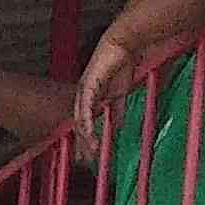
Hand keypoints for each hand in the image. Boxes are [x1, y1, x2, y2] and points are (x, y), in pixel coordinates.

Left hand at [72, 25, 130, 151]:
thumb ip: (117, 110)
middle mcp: (84, 95)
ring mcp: (84, 90)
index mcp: (92, 97)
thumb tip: (118, 125)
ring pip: (80, 119)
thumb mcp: (120, 93)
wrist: (124, 44)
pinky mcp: (87, 86)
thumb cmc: (122, 62)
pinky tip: (87, 135)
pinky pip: (84, 109)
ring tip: (89, 152)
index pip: (86, 122)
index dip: (87, 138)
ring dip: (84, 138)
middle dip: (82, 144)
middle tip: (84, 161)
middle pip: (79, 124)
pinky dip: (86, 123)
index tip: (91, 153)